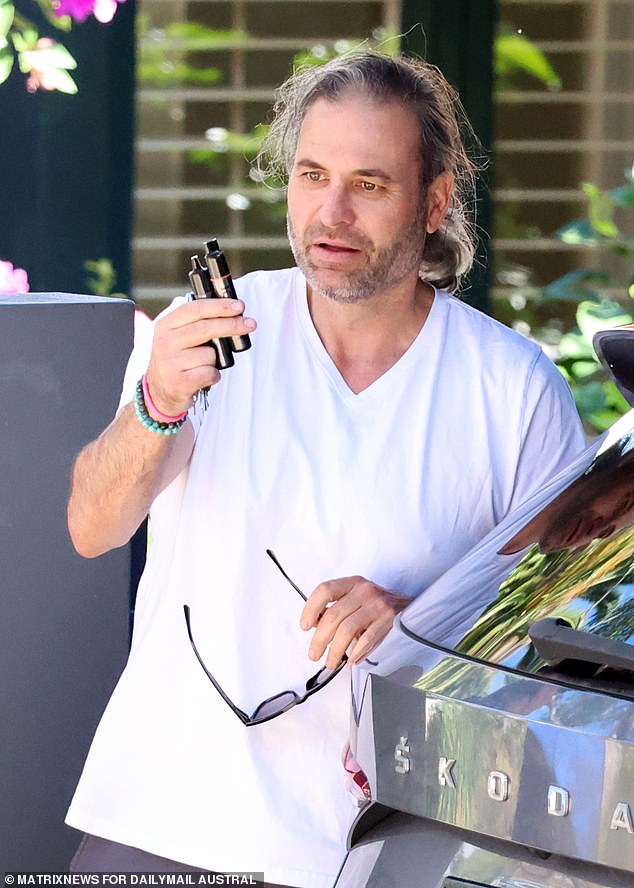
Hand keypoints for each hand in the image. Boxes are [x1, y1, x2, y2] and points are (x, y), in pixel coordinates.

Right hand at [145, 298, 255, 416]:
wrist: (159, 392)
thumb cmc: (175, 361)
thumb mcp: (176, 336)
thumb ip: (196, 322)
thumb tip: (229, 311)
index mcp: (165, 325)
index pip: (195, 309)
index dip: (220, 306)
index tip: (239, 306)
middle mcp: (165, 342)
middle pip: (206, 328)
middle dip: (232, 325)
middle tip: (250, 324)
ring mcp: (170, 362)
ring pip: (210, 354)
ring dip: (215, 360)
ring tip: (203, 364)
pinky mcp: (179, 382)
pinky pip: (210, 373)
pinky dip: (213, 375)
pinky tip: (203, 376)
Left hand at [300, 576, 409, 668]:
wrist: (405, 605)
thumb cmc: (373, 603)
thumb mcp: (353, 597)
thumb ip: (334, 608)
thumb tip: (313, 625)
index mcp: (351, 583)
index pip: (325, 590)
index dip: (311, 608)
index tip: (305, 626)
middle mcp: (363, 591)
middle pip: (334, 615)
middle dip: (320, 639)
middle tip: (314, 654)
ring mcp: (376, 605)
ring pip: (347, 630)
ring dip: (335, 650)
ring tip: (330, 662)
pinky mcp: (387, 620)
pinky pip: (366, 639)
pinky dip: (355, 653)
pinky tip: (350, 660)